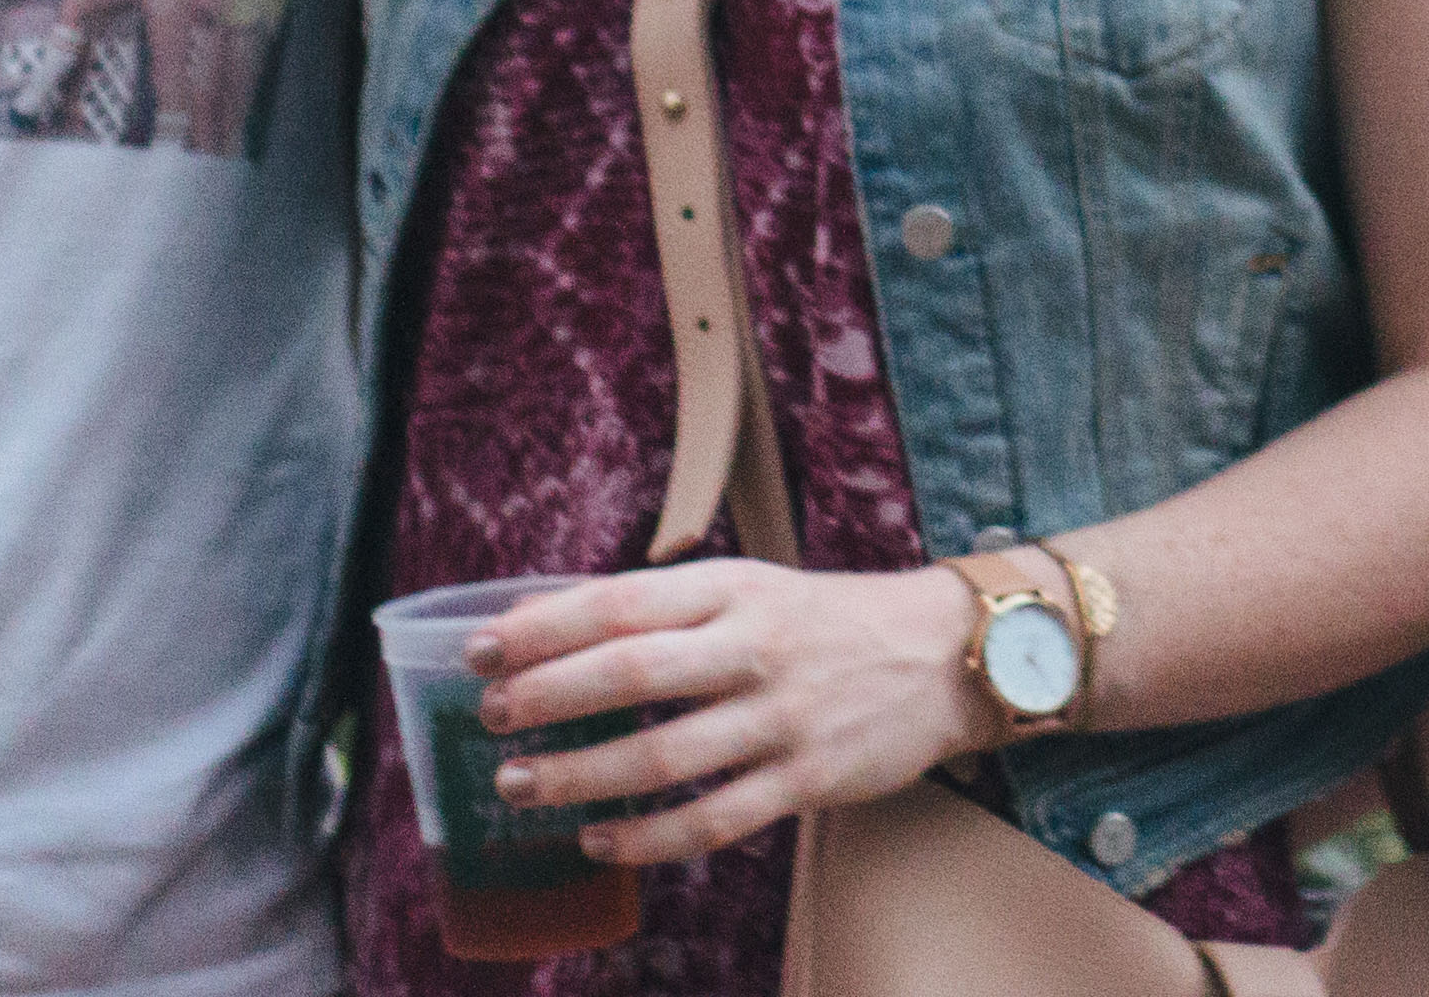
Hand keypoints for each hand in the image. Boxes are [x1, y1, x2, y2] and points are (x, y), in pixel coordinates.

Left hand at [466, 559, 986, 866]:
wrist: (948, 654)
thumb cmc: (826, 619)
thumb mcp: (749, 586)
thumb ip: (658, 607)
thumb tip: (539, 622)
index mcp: (734, 588)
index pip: (620, 601)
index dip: (543, 628)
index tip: (481, 652)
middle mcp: (756, 646)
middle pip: (632, 672)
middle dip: (548, 698)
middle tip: (492, 720)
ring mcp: (782, 717)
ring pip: (662, 757)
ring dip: (579, 776)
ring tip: (520, 788)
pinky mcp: (807, 778)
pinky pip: (711, 820)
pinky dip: (645, 840)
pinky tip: (598, 841)